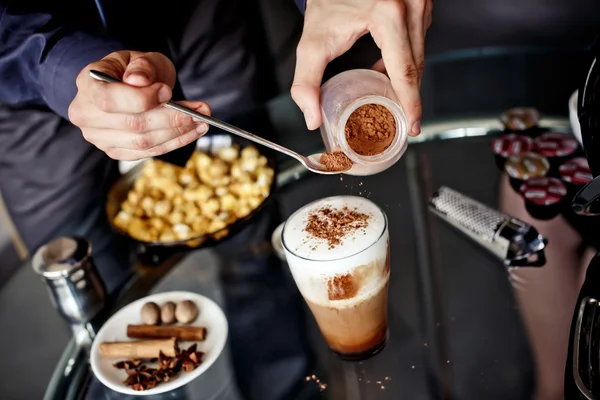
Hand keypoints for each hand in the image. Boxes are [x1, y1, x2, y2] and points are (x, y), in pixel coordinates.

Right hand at [68, 51, 210, 159]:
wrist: (130, 85)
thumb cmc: (135, 69)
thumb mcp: (140, 57)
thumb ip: (142, 66)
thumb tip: (139, 82)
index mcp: (87, 84)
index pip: (110, 99)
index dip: (142, 99)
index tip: (168, 92)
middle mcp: (86, 114)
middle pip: (132, 124)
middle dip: (172, 118)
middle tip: (201, 110)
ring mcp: (99, 137)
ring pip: (143, 142)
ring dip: (178, 133)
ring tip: (202, 120)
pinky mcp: (116, 151)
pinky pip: (149, 152)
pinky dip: (175, 142)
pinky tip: (193, 131)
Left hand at [291, 0, 432, 135]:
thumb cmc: (326, 0)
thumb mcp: (312, 42)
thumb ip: (307, 82)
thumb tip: (312, 118)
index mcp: (388, 15)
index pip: (405, 70)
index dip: (410, 103)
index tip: (412, 126)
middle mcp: (410, 6)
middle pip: (417, 64)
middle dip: (410, 96)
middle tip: (405, 123)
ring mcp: (419, 2)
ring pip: (420, 52)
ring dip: (407, 77)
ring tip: (394, 100)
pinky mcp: (419, 2)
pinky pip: (418, 38)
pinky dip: (406, 58)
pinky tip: (388, 70)